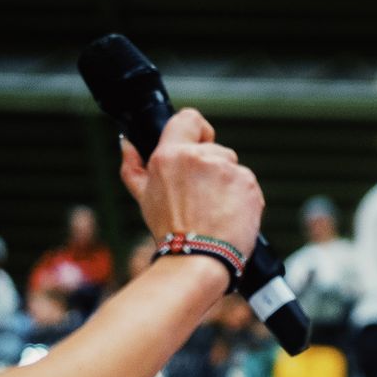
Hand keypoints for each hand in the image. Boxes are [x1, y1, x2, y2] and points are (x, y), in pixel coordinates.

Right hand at [120, 108, 263, 253]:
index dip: (198, 130)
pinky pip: (247, 184)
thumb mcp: (143, 197)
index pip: (189, 118)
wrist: (199, 257)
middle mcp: (200, 158)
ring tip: (215, 209)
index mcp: (171, 155)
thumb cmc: (171, 231)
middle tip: (201, 195)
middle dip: (211, 168)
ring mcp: (227, 170)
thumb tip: (127, 143)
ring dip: (227, 184)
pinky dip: (242, 197)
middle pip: (215, 149)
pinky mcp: (248, 185)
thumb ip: (133, 166)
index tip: (200, 142)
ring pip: (232, 168)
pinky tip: (229, 214)